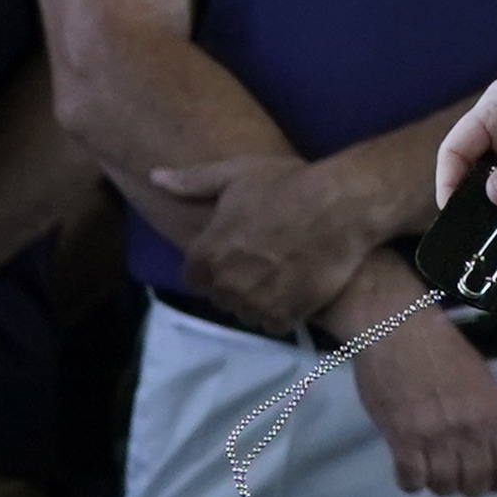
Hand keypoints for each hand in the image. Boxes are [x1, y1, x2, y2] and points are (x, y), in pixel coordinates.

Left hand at [153, 157, 376, 332]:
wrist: (342, 206)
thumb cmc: (288, 184)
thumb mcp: (237, 173)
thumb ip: (192, 181)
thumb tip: (154, 177)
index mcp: (206, 254)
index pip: (193, 277)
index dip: (211, 265)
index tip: (232, 254)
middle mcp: (225, 284)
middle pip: (220, 296)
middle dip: (233, 283)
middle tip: (259, 264)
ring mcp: (255, 303)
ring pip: (246, 312)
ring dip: (256, 300)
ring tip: (279, 278)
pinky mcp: (286, 315)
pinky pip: (273, 324)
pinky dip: (281, 312)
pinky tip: (295, 291)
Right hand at [347, 299, 496, 496]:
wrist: (398, 329)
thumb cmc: (441, 348)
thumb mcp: (482, 380)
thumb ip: (488, 416)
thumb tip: (488, 448)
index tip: (485, 475)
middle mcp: (472, 430)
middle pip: (475, 486)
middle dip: (465, 485)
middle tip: (453, 472)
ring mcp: (437, 437)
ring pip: (444, 487)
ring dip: (436, 483)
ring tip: (429, 468)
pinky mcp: (402, 439)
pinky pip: (411, 482)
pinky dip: (410, 481)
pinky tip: (408, 466)